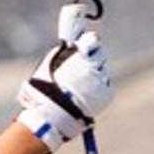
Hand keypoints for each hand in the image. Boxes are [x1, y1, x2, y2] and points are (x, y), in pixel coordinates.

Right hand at [17, 1, 112, 148]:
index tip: (86, 45)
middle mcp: (92, 65)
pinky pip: (105, 84)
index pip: (92, 39)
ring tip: (79, 84)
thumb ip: (65, 51)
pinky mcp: (107, 92)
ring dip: (94, 73)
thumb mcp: (50, 63)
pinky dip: (98, 87)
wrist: (52, 113)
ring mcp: (101, 79)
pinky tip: (85, 93)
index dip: (88, 43)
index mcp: (78, 55)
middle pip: (99, 54)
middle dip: (92, 57)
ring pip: (102, 70)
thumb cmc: (46, 87)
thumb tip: (74, 41)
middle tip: (80, 67)